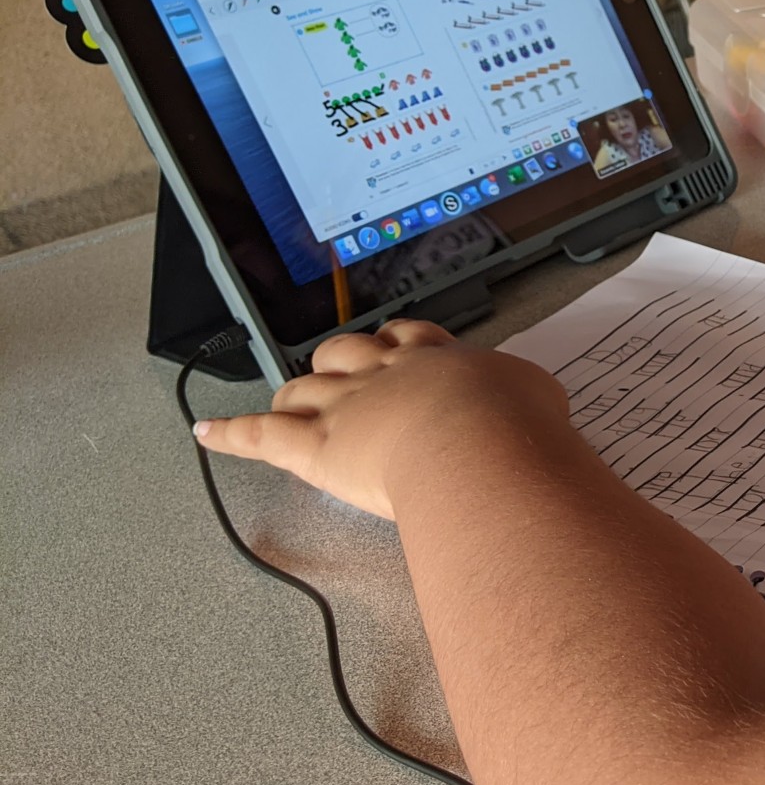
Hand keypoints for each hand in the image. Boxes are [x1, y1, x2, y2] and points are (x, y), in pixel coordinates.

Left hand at [194, 320, 572, 519]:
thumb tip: (535, 404)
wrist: (480, 444)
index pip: (405, 338)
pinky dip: (230, 435)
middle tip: (341, 375)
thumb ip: (524, 393)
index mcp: (434, 358)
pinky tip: (206, 433)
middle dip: (338, 362)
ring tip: (288, 404)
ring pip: (302, 388)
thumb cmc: (513, 425)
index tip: (394, 348)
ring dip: (294, 396)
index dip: (394, 344)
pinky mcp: (313, 447)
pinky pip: (261, 437)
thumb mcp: (537, 394)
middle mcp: (382, 374)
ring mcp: (343, 407)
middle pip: (344, 353)